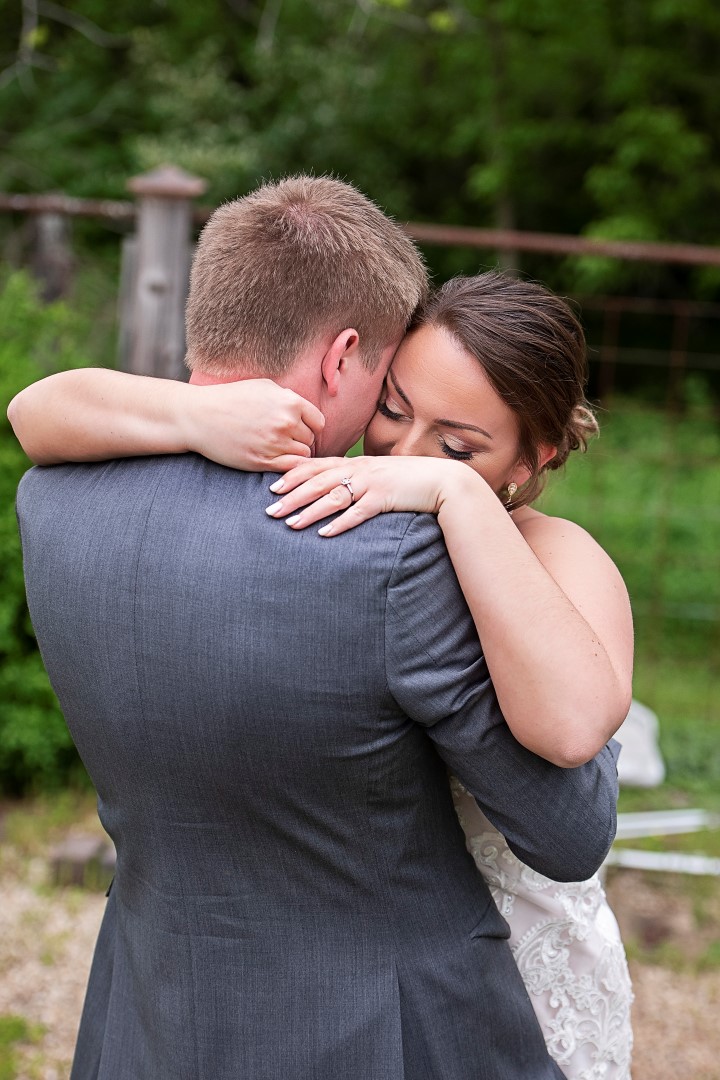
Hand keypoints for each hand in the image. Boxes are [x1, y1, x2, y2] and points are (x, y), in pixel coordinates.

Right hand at [184, 380, 325, 471]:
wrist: (199, 416)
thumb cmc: (230, 398)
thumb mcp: (264, 387)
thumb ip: (288, 398)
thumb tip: (306, 411)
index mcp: (289, 402)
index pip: (318, 422)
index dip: (311, 426)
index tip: (301, 429)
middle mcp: (285, 423)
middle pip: (310, 440)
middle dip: (301, 440)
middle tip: (285, 440)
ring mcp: (275, 444)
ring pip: (302, 456)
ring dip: (294, 454)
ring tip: (279, 449)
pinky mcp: (262, 461)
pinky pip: (290, 469)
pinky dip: (288, 467)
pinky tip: (277, 460)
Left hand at [265, 455, 475, 534]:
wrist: (441, 480)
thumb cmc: (407, 479)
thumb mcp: (378, 473)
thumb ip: (356, 477)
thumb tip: (334, 488)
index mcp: (355, 463)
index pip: (317, 466)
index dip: (293, 475)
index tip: (273, 486)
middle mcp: (360, 470)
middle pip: (318, 482)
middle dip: (292, 496)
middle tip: (270, 509)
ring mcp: (372, 484)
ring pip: (334, 497)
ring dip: (310, 511)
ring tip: (290, 524)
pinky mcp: (385, 499)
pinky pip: (359, 513)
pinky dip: (341, 524)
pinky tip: (325, 534)